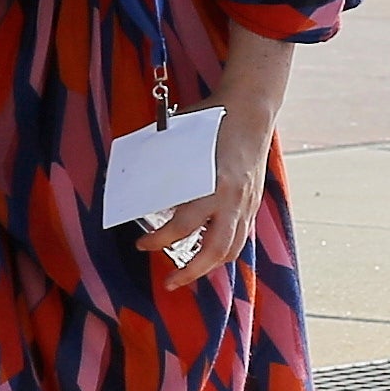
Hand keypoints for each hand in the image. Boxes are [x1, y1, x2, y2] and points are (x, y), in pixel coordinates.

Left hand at [140, 127, 273, 293]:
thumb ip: (164, 165)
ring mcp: (247, 203)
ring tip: (187, 275)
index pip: (184, 225)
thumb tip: (135, 184)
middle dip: (191, 272)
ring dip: (209, 268)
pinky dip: (223, 251)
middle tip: (168, 282)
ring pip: (232, 249)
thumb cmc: (213, 118)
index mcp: (214, 183)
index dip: (160, 239)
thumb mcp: (182, 140)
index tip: (141, 244)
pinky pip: (240, 237)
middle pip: (215, 250)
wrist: (252, 107)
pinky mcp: (253, 203)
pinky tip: (206, 256)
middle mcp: (234, 199)